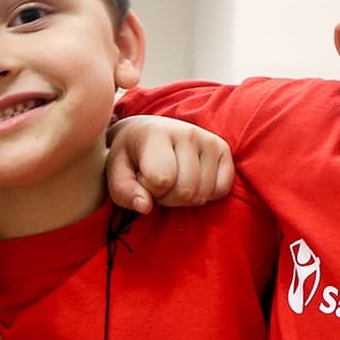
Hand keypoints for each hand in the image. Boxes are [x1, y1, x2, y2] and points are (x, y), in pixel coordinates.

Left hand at [105, 115, 234, 212]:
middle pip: (185, 191)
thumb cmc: (130, 155)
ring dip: (184, 198)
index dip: (149, 189)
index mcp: (156, 133)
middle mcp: (187, 132)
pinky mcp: (223, 149)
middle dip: (167, 197)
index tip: (142, 176)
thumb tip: (146, 207)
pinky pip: (221, 189)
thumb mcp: (116, 172)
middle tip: (157, 183)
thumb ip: (123, 191)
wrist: (146, 132)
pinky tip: (190, 180)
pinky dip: (205, 194)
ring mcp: (209, 140)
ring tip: (173, 180)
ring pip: (202, 194)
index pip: (161, 180)